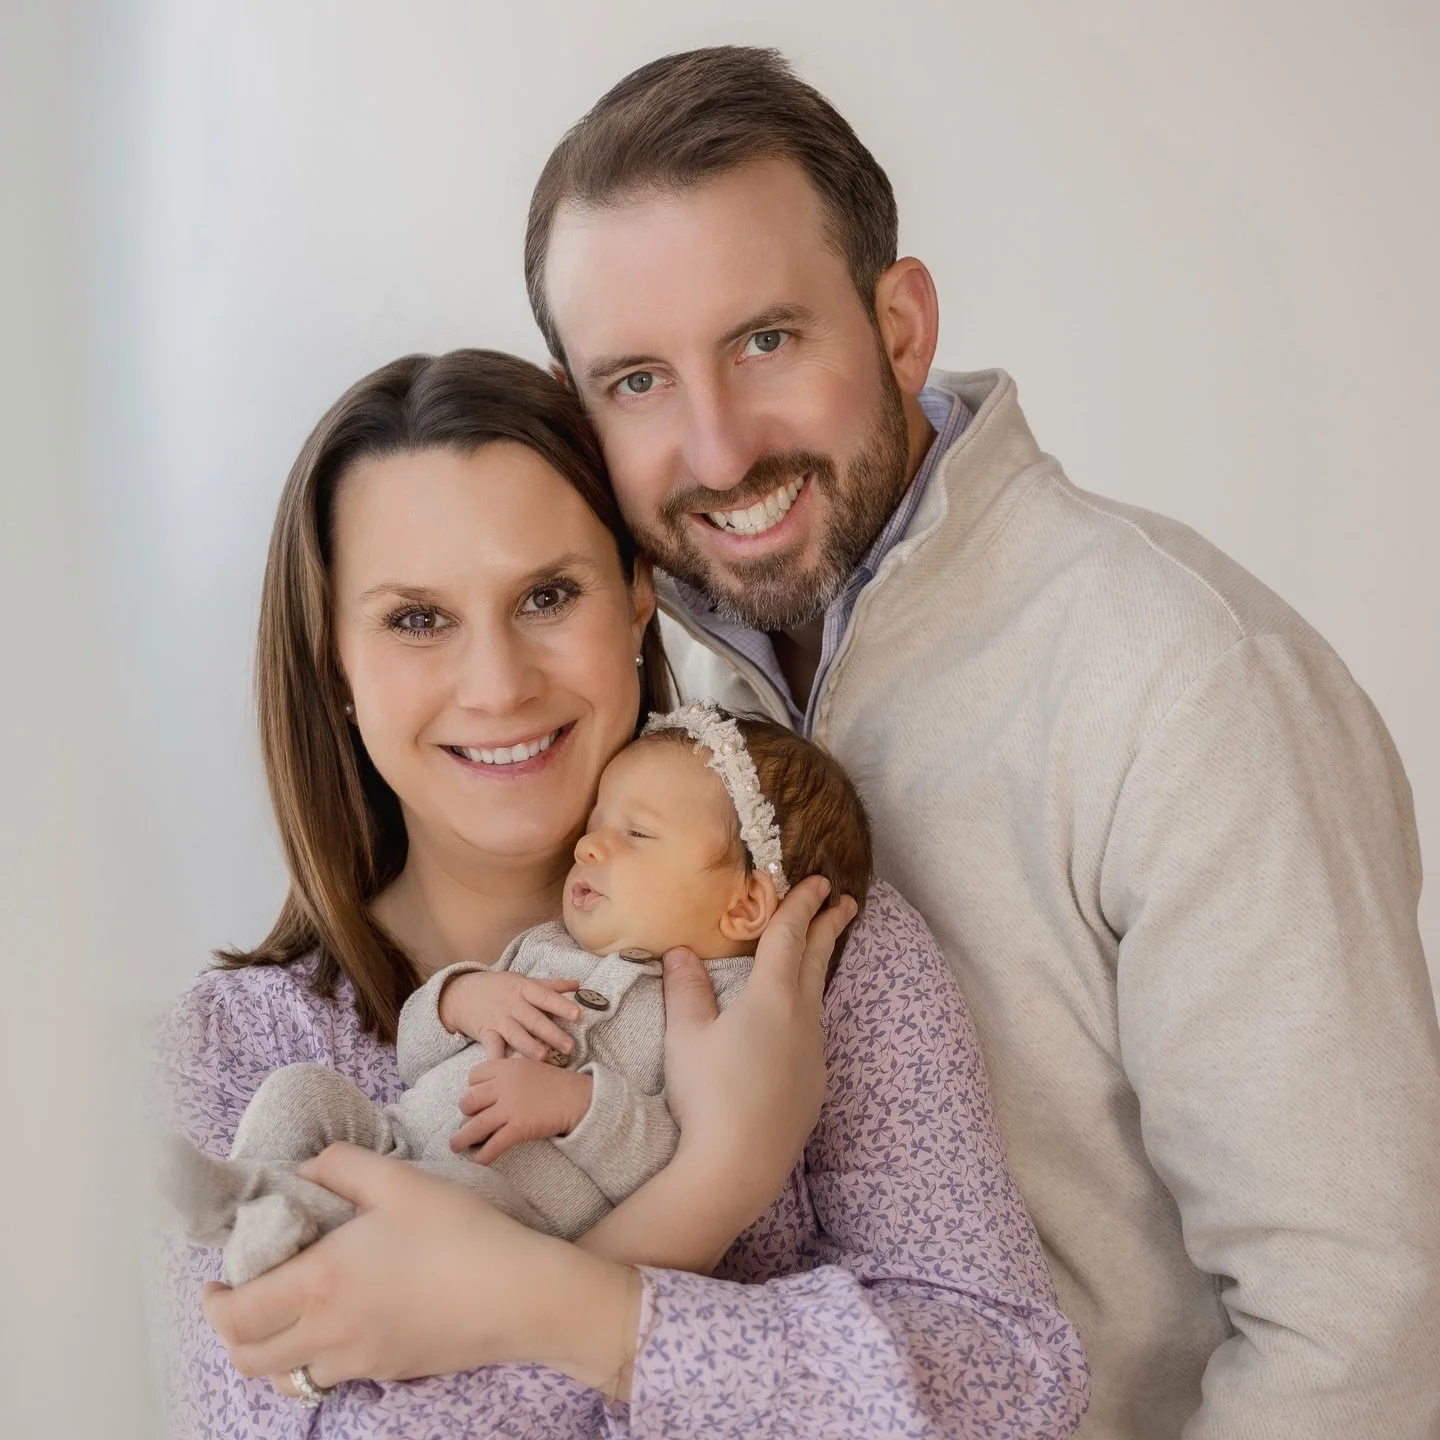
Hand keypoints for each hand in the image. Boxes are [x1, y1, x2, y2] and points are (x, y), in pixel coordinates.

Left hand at [201, 1143, 642, 1395]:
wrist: (520, 1294)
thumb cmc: (460, 1233)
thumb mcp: (401, 1181)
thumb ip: (343, 1166)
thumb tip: (309, 1169)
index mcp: (321, 1282)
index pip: (235, 1314)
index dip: (213, 1301)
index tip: (218, 1279)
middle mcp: (329, 1332)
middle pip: (250, 1357)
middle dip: (232, 1332)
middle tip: (242, 1299)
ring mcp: (360, 1360)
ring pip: (288, 1376)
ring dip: (273, 1351)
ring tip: (289, 1314)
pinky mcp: (391, 1372)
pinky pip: (333, 1375)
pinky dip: (317, 1357)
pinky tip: (345, 1322)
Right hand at [438, 970, 581, 1062]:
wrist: (462, 993)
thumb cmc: (500, 987)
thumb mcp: (523, 982)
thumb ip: (551, 986)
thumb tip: (578, 985)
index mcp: (524, 989)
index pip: (545, 997)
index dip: (561, 1006)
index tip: (578, 1015)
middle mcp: (513, 1004)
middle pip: (534, 1019)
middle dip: (552, 1033)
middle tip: (570, 1046)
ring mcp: (498, 1020)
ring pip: (516, 1035)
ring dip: (529, 1046)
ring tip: (543, 1057)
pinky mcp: (485, 1034)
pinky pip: (492, 1048)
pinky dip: (497, 1059)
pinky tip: (505, 1069)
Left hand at [451, 1055, 592, 1161]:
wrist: (577, 1098)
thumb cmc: (555, 1083)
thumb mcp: (529, 1066)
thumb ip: (508, 1073)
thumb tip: (488, 1088)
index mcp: (505, 1067)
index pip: (473, 1075)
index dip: (472, 1087)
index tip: (476, 1097)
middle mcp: (503, 1086)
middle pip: (469, 1099)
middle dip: (465, 1112)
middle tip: (469, 1120)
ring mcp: (510, 1107)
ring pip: (475, 1125)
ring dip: (461, 1139)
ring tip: (455, 1146)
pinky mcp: (518, 1127)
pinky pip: (493, 1144)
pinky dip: (483, 1155)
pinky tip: (478, 1161)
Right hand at [661, 875, 857, 1227]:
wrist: (740, 1165)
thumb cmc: (709, 1093)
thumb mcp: (686, 1035)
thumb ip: (686, 988)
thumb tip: (681, 952)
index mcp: (773, 995)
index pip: (790, 935)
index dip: (801, 903)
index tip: (818, 881)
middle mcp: (803, 1017)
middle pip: (818, 960)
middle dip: (829, 926)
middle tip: (846, 901)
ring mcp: (813, 1053)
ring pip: (818, 996)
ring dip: (819, 968)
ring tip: (817, 955)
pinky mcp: (814, 1085)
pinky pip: (814, 1032)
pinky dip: (809, 1009)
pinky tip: (796, 1024)